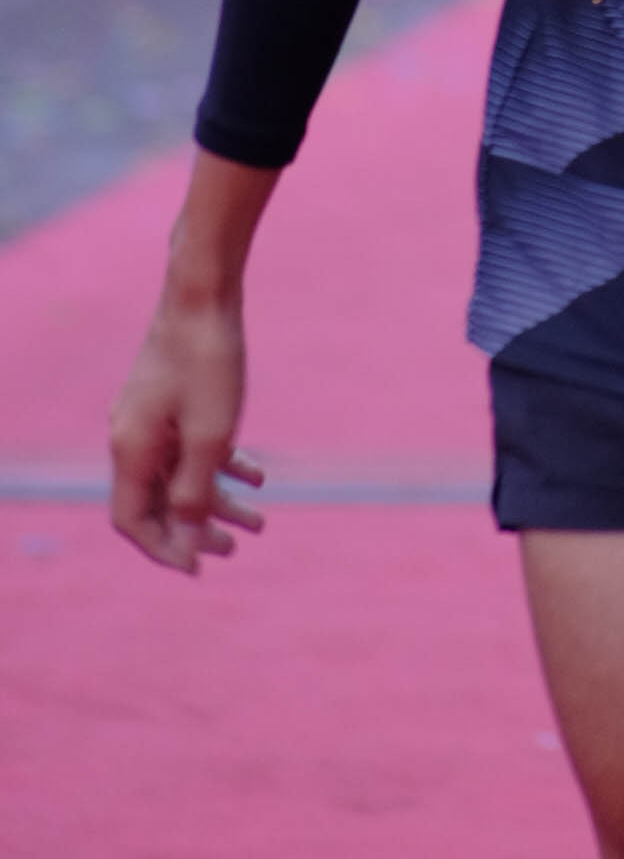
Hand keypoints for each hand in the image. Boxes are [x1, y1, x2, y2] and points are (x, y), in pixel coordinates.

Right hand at [109, 290, 265, 576]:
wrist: (206, 291)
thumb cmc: (208, 362)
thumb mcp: (209, 435)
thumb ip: (193, 489)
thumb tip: (185, 537)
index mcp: (130, 450)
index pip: (132, 520)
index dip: (163, 549)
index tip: (199, 567)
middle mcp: (131, 436)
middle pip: (156, 501)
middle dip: (194, 529)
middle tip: (234, 549)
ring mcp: (149, 415)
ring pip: (179, 473)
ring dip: (216, 500)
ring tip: (258, 521)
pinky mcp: (170, 396)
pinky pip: (190, 444)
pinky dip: (221, 463)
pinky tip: (257, 475)